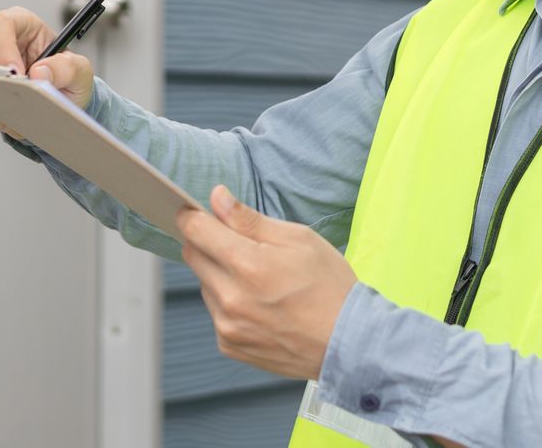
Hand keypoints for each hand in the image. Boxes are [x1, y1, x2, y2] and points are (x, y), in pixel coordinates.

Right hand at [0, 6, 94, 139]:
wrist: (64, 99)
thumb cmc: (70, 76)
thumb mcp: (80, 71)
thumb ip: (67, 68)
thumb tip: (39, 72)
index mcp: (24, 24)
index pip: (2, 24)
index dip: (3, 47)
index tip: (15, 73)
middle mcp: (1, 38)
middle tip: (11, 93)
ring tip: (15, 108)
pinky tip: (9, 117)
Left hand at [176, 185, 358, 380]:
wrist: (349, 343)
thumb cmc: (330, 287)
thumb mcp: (299, 239)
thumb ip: (250, 220)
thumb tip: (217, 198)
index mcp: (248, 265)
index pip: (196, 230)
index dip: (192, 215)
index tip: (193, 211)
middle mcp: (231, 298)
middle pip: (193, 256)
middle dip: (208, 244)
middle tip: (240, 246)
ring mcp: (228, 326)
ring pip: (204, 285)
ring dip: (220, 276)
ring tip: (260, 282)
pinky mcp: (230, 345)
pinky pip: (215, 313)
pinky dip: (229, 304)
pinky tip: (260, 306)